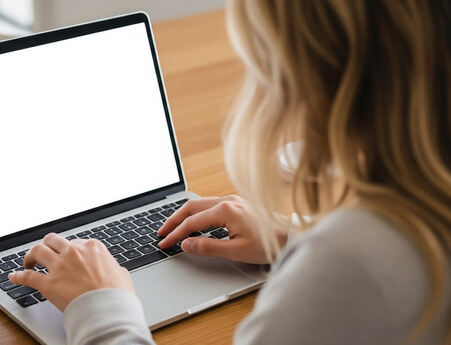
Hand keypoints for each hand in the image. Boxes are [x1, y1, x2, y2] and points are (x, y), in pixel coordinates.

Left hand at [8, 233, 133, 310]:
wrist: (108, 310)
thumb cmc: (117, 295)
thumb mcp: (122, 275)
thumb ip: (115, 269)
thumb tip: (117, 271)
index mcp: (92, 247)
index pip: (74, 241)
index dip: (67, 249)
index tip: (65, 255)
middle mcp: (74, 252)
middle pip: (52, 240)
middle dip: (46, 245)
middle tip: (43, 253)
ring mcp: (60, 267)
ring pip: (37, 251)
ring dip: (30, 255)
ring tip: (28, 261)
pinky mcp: (49, 284)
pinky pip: (28, 276)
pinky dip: (18, 276)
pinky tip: (13, 277)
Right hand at [158, 195, 286, 263]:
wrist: (290, 235)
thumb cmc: (268, 243)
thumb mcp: (236, 251)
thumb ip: (208, 247)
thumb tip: (186, 244)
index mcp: (226, 210)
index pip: (192, 222)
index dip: (175, 234)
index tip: (165, 243)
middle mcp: (227, 200)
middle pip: (191, 207)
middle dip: (173, 220)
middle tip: (161, 233)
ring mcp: (232, 199)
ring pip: (199, 203)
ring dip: (183, 215)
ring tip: (172, 227)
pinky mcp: (236, 203)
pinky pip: (208, 204)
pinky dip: (195, 213)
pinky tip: (192, 222)